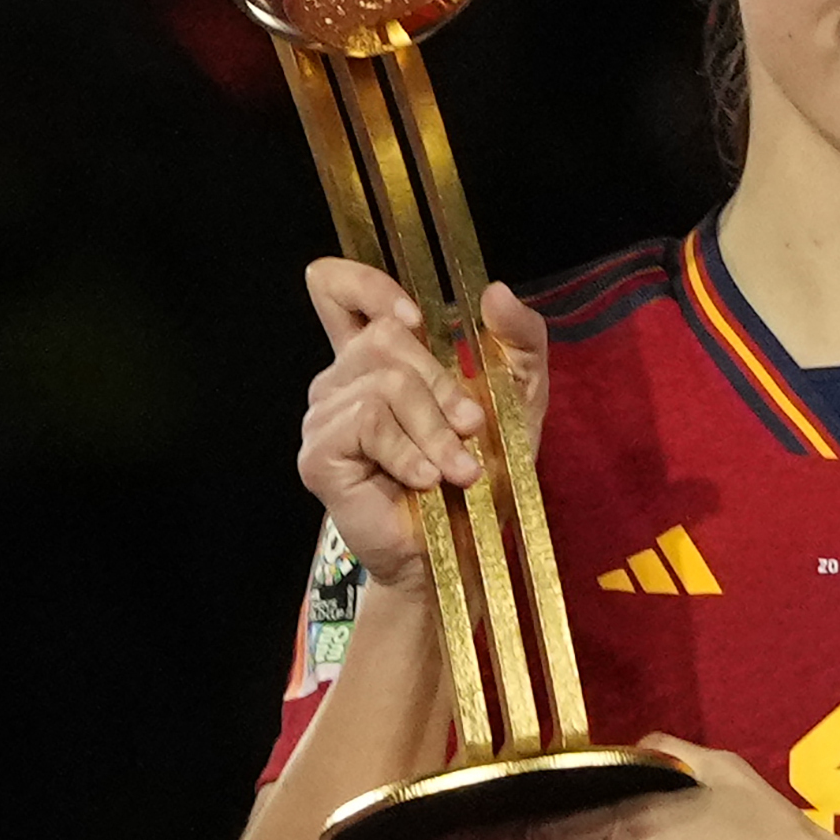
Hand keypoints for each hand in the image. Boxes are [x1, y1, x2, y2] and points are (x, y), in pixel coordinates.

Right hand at [296, 258, 548, 588]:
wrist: (463, 554)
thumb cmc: (483, 477)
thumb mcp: (519, 400)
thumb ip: (520, 341)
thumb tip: (495, 292)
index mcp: (375, 360)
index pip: (334, 288)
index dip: (366, 285)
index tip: (415, 318)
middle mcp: (340, 382)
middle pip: (383, 335)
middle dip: (442, 384)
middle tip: (470, 430)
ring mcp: (323, 417)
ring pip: (384, 382)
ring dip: (434, 429)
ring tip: (456, 470)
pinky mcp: (319, 455)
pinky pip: (368, 421)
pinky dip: (409, 452)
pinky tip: (424, 480)